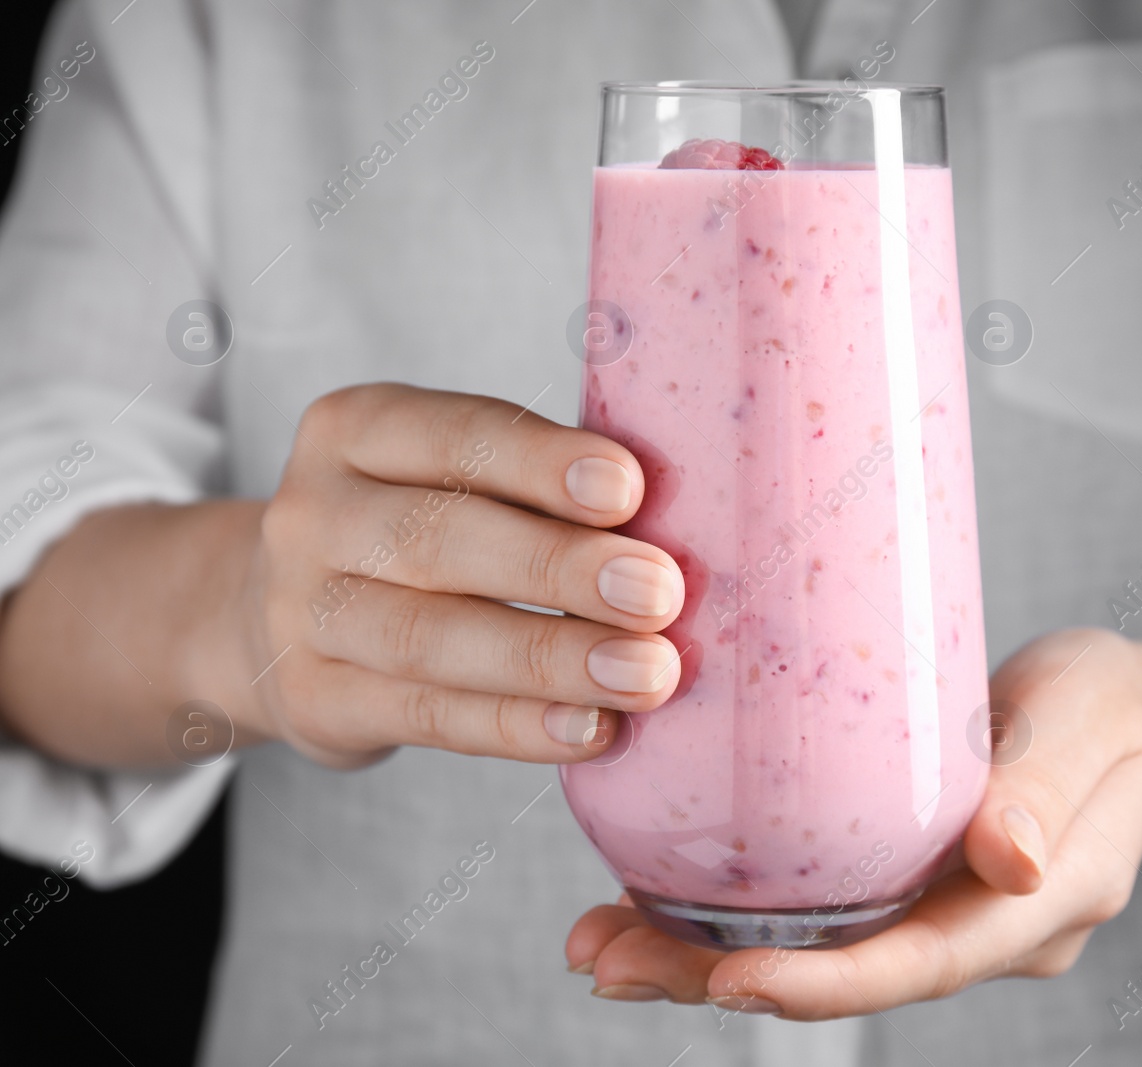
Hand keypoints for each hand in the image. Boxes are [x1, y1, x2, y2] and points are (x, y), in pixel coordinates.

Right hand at [229, 383, 686, 767]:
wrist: (277, 621)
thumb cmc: (417, 532)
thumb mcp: (451, 479)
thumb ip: (538, 489)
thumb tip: (668, 524)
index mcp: (355, 430)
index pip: (455, 436)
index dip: (541, 462)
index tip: (630, 488)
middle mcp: (313, 515)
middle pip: (439, 538)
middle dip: (559, 566)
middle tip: (659, 593)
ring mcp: (301, 615)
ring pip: (430, 639)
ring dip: (552, 658)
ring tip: (647, 674)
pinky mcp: (316, 702)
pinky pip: (429, 717)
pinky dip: (519, 726)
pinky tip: (596, 729)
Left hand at [564, 629, 1141, 1018]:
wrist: (1131, 719)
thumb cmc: (1110, 707)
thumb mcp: (1090, 719)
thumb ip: (1049, 785)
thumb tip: (1013, 861)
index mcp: (1033, 907)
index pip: (922, 965)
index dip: (826, 985)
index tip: (728, 980)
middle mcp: (973, 929)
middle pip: (843, 975)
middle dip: (718, 980)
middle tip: (605, 960)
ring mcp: (935, 911)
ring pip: (815, 951)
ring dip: (701, 954)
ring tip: (597, 938)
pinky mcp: (901, 879)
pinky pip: (813, 909)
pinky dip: (730, 909)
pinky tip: (650, 887)